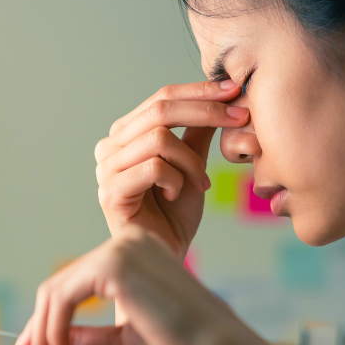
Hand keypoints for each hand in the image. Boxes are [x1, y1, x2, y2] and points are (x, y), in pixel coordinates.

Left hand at [12, 227, 264, 344]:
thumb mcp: (126, 341)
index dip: (47, 323)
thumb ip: (92, 336)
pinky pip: (62, 299)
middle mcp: (128, 242)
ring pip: (55, 294)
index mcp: (137, 254)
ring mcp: (121, 248)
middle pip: (59, 287)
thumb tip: (56, 341)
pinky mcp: (113, 264)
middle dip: (42, 335)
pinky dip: (53, 333)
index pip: (76, 284)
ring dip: (45, 340)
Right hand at [94, 80, 248, 257]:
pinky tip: (176, 194)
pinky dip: (176, 179)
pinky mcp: (111, 192)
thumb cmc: (175, 213)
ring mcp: (106, 169)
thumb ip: (196, 132)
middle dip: (205, 111)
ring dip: (191, 161)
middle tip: (238, 119)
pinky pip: (154, 168)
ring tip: (200, 182)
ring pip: (159, 139)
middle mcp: (110, 146)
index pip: (162, 97)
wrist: (166, 255)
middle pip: (159, 110)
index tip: (234, 89)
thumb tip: (221, 95)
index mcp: (126, 133)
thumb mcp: (192, 164)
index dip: (199, 91)